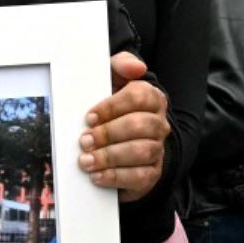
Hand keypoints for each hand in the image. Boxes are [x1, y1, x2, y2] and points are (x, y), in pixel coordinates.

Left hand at [80, 52, 170, 201]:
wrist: (115, 142)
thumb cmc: (110, 108)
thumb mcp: (112, 80)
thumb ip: (121, 65)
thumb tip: (137, 67)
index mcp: (152, 98)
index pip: (139, 97)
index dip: (112, 107)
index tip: (89, 117)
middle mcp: (158, 124)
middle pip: (140, 125)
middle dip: (109, 133)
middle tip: (84, 141)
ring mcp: (157, 149)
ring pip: (141, 151)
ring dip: (110, 157)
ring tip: (86, 161)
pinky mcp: (151, 173)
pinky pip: (139, 177)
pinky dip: (115, 177)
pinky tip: (97, 176)